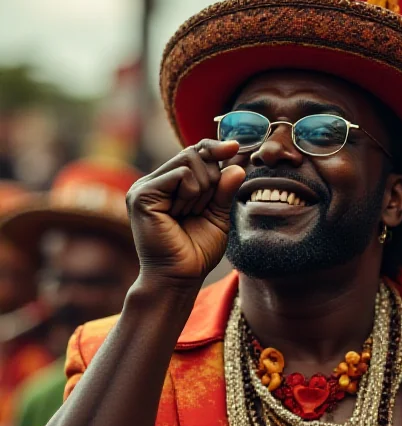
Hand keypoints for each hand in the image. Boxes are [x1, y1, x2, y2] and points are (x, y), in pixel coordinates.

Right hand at [126, 140, 243, 287]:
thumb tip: (237, 162)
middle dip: (211, 179)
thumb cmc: (196, 252)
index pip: (193, 153)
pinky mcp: (142, 194)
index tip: (236, 147)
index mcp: (169, 185)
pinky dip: (191, 192)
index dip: (214, 148)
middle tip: (202, 208)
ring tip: (190, 214)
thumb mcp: (217, 216)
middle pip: (194, 153)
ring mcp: (145, 186)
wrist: (180, 278)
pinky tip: (182, 212)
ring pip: (189, 160)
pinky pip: (181, 174)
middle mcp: (154, 182)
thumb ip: (224, 189)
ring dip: (203, 189)